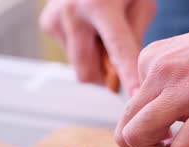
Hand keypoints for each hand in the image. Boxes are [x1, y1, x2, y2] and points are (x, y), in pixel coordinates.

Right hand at [40, 0, 155, 93]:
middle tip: (120, 68)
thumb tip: (131, 73)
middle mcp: (72, 13)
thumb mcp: (141, 3)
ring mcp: (56, 20)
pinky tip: (89, 27)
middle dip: (105, 79)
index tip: (137, 96)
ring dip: (94, 60)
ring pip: (79, 66)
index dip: (128, 76)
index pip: (118, 50)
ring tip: (103, 34)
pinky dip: (83, 48)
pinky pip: (70, 53)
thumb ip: (136, 38)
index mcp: (100, 6)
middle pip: (87, 72)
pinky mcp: (47, 24)